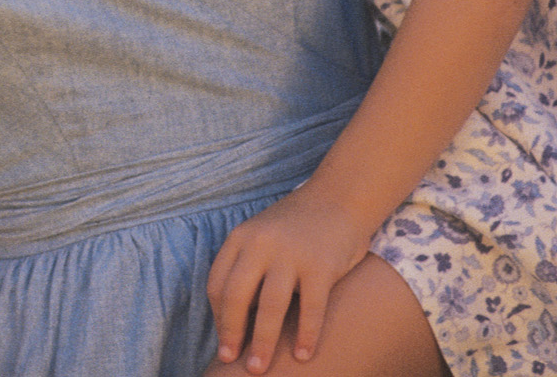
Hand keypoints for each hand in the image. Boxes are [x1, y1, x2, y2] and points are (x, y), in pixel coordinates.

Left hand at [207, 185, 374, 371]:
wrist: (340, 197)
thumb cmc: (296, 226)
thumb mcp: (261, 235)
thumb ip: (246, 266)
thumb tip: (234, 319)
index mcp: (241, 238)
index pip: (217, 283)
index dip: (218, 317)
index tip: (224, 340)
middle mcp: (261, 244)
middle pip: (236, 296)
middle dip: (232, 333)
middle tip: (231, 361)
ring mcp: (291, 254)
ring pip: (270, 306)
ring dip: (263, 342)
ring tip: (259, 368)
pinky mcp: (321, 265)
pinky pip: (310, 308)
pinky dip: (305, 335)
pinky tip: (302, 355)